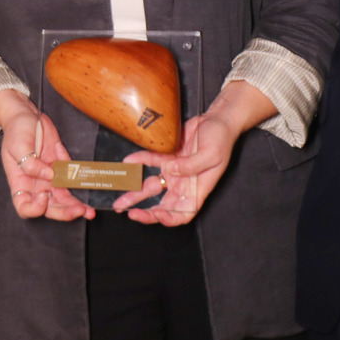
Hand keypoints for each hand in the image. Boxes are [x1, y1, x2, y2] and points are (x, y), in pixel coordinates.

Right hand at [0, 89, 92, 221]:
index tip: (43, 196)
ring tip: (89, 210)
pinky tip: (71, 162)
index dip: (35, 208)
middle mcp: (36, 184)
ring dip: (77, 205)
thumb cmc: (16, 131)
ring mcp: (50, 177)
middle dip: (65, 213)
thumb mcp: (17, 146)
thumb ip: (30, 164)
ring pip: (64, 198)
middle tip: (79, 211)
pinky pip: (72, 177)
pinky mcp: (61, 167)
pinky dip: (76, 175)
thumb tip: (49, 175)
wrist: (26, 115)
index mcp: (20, 183)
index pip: (25, 207)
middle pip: (49, 208)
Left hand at [117, 110, 237, 224]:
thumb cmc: (221, 140)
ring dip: (134, 192)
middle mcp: (183, 184)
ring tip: (119, 195)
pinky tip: (128, 161)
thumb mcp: (212, 154)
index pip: (183, 213)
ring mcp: (174, 171)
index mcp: (197, 190)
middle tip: (128, 212)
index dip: (170, 219)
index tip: (156, 215)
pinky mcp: (167, 156)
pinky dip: (138, 161)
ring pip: (151, 186)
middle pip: (163, 205)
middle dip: (146, 212)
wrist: (217, 120)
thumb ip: (192, 165)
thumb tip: (171, 170)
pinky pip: (149, 161)